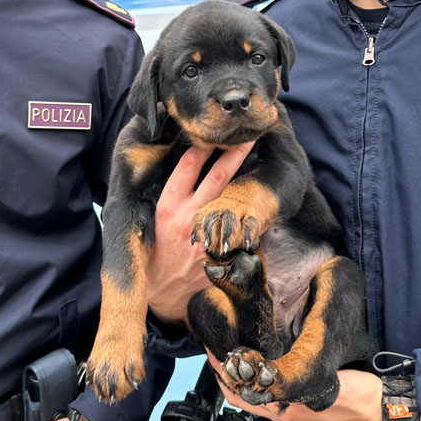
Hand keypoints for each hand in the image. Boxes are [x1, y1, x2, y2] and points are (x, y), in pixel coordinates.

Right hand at [145, 142, 254, 325]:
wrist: (163, 290)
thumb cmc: (159, 247)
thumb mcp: (157, 215)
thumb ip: (176, 190)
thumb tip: (195, 156)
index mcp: (168, 206)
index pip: (187, 166)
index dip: (204, 145)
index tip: (216, 130)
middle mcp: (189, 219)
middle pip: (217, 177)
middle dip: (235, 153)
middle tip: (249, 135)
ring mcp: (209, 237)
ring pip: (235, 200)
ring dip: (249, 180)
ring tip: (262, 161)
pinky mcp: (223, 253)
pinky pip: (244, 229)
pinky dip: (254, 214)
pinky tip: (263, 202)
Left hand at [206, 350, 384, 420]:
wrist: (383, 410)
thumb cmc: (359, 398)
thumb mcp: (322, 382)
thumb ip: (294, 376)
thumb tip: (265, 365)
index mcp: (284, 409)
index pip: (240, 393)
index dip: (223, 373)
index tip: (213, 350)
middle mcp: (285, 413)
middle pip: (243, 396)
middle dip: (228, 374)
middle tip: (219, 347)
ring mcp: (294, 411)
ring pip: (258, 395)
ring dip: (244, 377)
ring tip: (237, 351)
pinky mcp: (305, 407)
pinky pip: (275, 394)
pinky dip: (263, 379)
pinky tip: (266, 362)